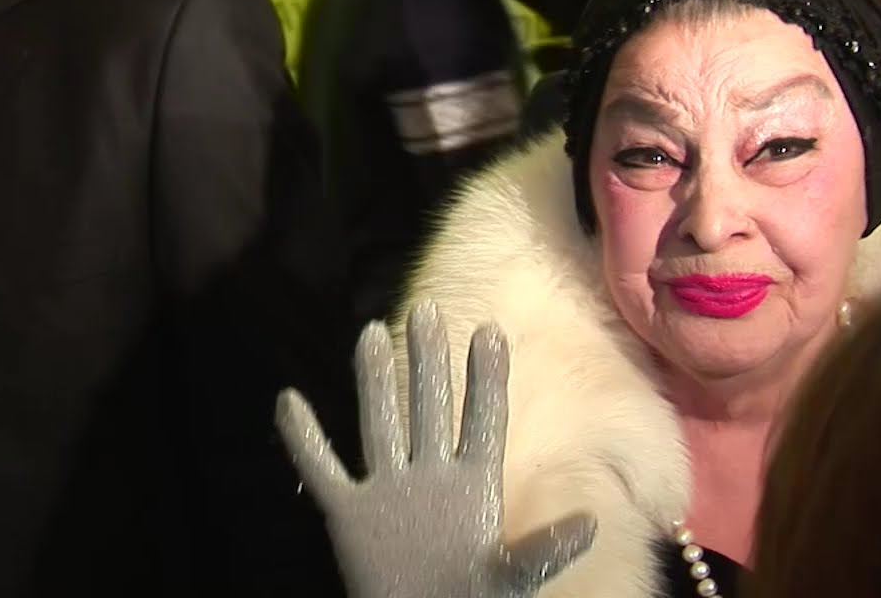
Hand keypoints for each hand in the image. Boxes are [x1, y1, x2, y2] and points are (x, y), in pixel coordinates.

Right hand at [276, 301, 595, 597]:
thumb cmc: (474, 597)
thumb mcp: (514, 577)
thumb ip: (544, 550)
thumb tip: (590, 522)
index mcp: (474, 483)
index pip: (483, 420)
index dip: (487, 378)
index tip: (491, 331)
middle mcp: (431, 474)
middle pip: (429, 407)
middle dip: (428, 361)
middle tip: (425, 310)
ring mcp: (389, 489)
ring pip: (380, 424)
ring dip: (373, 382)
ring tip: (369, 332)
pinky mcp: (350, 514)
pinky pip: (323, 469)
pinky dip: (304, 439)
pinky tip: (290, 401)